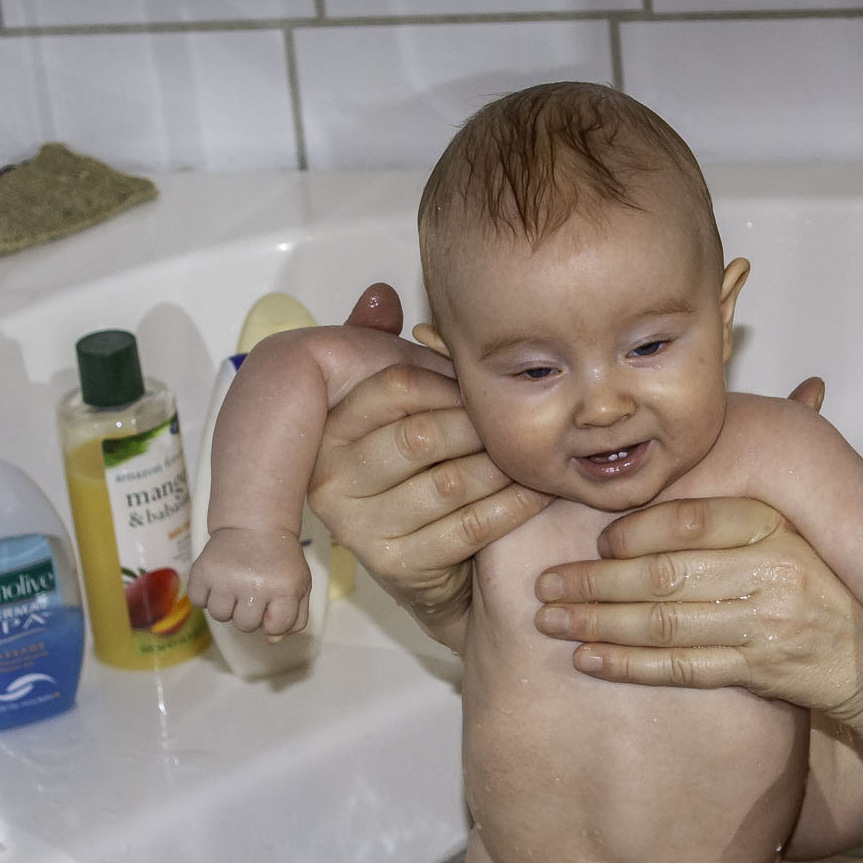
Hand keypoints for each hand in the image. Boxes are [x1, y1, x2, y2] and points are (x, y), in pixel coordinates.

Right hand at [188, 524, 309, 635]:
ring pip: (220, 616)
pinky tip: (218, 581)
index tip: (272, 604)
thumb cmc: (280, 558)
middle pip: (245, 626)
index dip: (273, 620)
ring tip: (234, 584)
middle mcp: (254, 585)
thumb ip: (295, 617)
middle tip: (252, 590)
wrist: (255, 524)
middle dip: (248, 613)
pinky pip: (198, 602)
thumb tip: (271, 640)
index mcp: (284, 589)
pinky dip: (205, 595)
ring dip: (226, 605)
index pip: (276, 628)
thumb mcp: (299, 584)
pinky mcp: (203, 570)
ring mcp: (226, 578)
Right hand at [303, 283, 547, 621]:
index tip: (479, 382)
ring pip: (451, 481)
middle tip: (518, 416)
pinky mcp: (397, 567)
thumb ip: (383, 350)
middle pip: (422, 435)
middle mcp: (331, 481)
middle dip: (478, 424)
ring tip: (532, 450)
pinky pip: (471, 525)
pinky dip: (513, 503)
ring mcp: (360, 529)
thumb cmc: (413, 472)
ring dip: (502, 464)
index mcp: (327, 433)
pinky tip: (536, 486)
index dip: (447, 380)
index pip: (392, 388)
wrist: (426, 566)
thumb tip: (383, 294)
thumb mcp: (394, 406)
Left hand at [531, 496, 862, 732]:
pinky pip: (683, 669)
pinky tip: (589, 658)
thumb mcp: (801, 523)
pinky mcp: (761, 672)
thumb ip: (750, 487)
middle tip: (545, 585)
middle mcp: (773, 574)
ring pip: (666, 624)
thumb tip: (776, 403)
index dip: (634, 531)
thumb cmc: (827, 583)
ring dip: (598, 624)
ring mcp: (766, 626)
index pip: (692, 521)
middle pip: (665, 575)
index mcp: (778, 527)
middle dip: (594, 583)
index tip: (595, 541)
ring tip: (552, 620)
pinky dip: (629, 665)